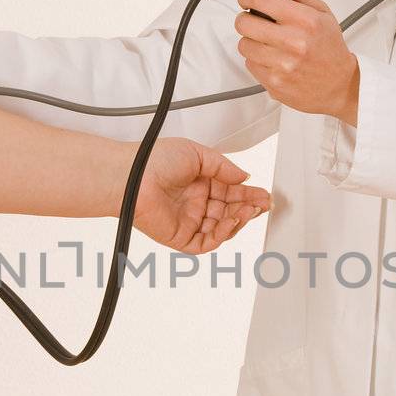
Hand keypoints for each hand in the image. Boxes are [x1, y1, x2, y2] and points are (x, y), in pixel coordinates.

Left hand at [127, 137, 270, 253]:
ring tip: (250, 210)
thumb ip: (223, 166)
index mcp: (199, 183)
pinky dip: (222, 234)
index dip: (249, 194)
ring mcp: (188, 221)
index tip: (264, 194)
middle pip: (230, 211)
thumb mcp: (197, 154)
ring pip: (222, 228)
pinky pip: (206, 242)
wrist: (131, 175)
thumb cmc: (153, 160)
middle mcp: (195, 203)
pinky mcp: (180, 237)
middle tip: (262, 204)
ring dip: (239, 220)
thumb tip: (244, 177)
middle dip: (248, 208)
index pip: (231, 192)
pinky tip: (231, 221)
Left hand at [234, 0, 358, 119]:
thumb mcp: (323, 14)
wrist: (339, 85)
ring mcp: (282, 64)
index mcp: (304, 21)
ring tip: (266, 42)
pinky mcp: (274, 82)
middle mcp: (293, 42)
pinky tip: (271, 58)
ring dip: (251, 40)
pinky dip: (256, 60)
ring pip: (244, 44)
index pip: (261, 0)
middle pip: (245, 22)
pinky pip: (250, 64)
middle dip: (246, 18)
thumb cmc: (330, 49)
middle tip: (255, 20)